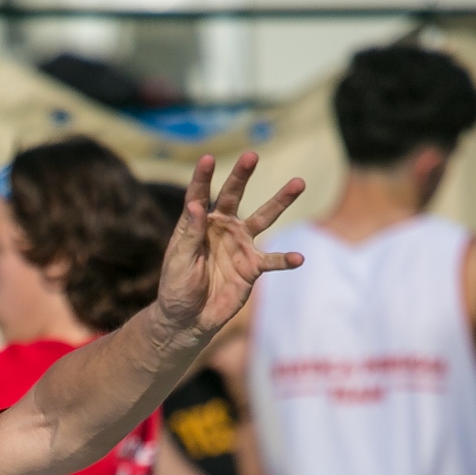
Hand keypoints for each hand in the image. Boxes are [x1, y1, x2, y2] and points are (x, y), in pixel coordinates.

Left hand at [151, 153, 305, 342]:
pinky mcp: (252, 267)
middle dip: (242, 176)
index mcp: (198, 224)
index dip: (203, 177)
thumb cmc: (176, 288)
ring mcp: (240, 245)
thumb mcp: (179, 261)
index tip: (207, 158)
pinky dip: (286, 259)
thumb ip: (189, 234)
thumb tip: (196, 205)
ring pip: (263, 218)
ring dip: (280, 201)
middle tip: (252, 155)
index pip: (199, 195)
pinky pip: (272, 260)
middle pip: (234, 196)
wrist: (188, 319)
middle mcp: (222, 228)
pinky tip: (299, 258)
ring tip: (298, 182)